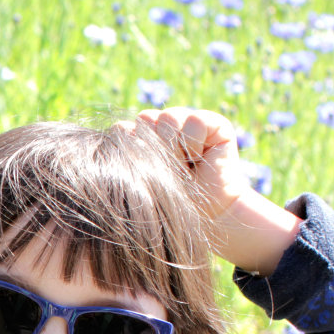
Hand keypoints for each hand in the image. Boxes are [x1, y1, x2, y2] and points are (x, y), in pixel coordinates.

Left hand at [121, 107, 299, 275]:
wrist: (208, 216)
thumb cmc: (170, 204)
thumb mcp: (142, 180)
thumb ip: (129, 151)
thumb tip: (120, 126)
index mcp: (142, 140)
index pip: (123, 129)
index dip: (132, 149)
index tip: (147, 174)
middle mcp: (163, 127)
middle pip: (145, 119)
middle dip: (154, 149)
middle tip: (168, 172)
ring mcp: (187, 121)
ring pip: (169, 117)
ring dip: (175, 148)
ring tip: (185, 167)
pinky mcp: (213, 122)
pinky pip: (195, 121)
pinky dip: (195, 143)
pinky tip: (200, 159)